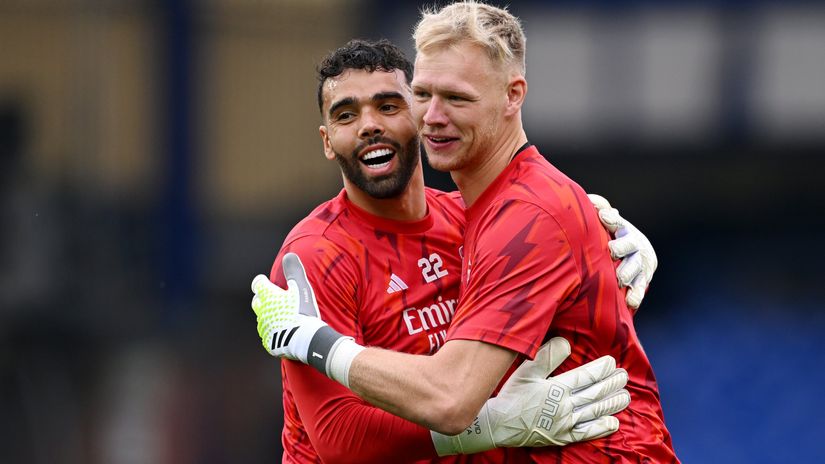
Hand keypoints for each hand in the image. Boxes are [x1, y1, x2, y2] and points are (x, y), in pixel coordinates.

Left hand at [251, 253, 328, 363]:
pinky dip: (273, 331)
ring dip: (268, 315)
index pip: (258, 284)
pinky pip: (268, 334)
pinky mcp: (268, 342)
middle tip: (275, 298)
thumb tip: (289, 255)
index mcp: (268, 296)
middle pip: (256, 301)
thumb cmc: (303, 311)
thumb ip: (294, 271)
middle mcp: (262, 312)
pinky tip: (283, 331)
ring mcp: (264, 328)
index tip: (267, 281)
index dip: (262, 281)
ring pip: (262, 318)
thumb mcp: (301, 287)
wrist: (305, 339)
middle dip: (262, 298)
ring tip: (282, 316)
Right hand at [431, 337, 629, 454]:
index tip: (612, 362)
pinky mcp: (562, 437)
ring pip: (594, 411)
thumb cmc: (512, 395)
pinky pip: (587, 433)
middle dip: (611, 384)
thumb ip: (547, 355)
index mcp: (557, 388)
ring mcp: (565, 423)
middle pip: (594, 393)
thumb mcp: (527, 370)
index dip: (601, 369)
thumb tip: (566, 342)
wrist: (499, 423)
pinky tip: (613, 422)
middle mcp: (565, 406)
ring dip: (612, 403)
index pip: (585, 377)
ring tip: (625, 395)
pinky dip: (601, 428)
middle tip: (624, 376)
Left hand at [588, 194, 657, 309]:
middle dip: (622, 247)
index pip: (618, 222)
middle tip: (612, 251)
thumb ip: (599, 210)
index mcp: (624, 229)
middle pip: (631, 245)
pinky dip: (636, 295)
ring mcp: (640, 264)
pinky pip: (640, 289)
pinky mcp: (642, 281)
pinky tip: (630, 301)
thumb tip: (593, 202)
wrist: (632, 255)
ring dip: (628, 273)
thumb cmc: (610, 236)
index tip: (603, 216)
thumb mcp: (606, 222)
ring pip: (636, 268)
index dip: (612, 219)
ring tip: (620, 279)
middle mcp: (635, 245)